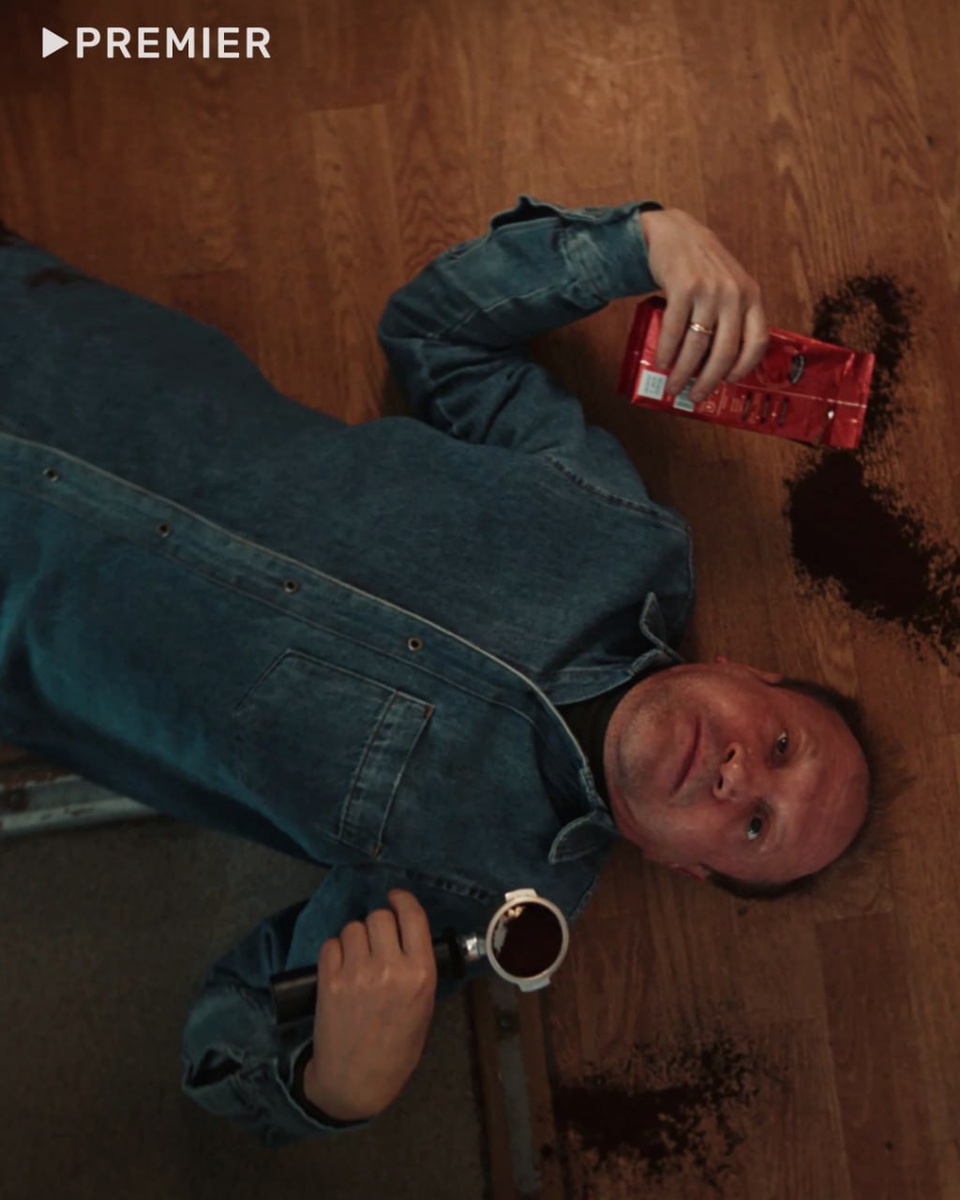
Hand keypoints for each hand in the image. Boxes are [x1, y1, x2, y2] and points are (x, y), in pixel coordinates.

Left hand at [301, 890, 436, 1121]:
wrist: (356, 1081)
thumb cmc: (397, 1049)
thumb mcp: (424, 1009)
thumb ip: (418, 969)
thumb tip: (408, 936)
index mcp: (420, 974)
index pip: (413, 916)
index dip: (402, 899)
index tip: (395, 897)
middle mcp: (390, 967)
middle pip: (380, 916)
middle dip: (379, 924)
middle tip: (377, 942)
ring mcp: (357, 972)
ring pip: (353, 927)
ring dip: (356, 938)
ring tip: (358, 959)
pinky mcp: (329, 980)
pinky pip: (331, 944)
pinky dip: (336, 951)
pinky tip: (341, 968)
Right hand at [639, 208, 768, 401]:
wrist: (675, 233)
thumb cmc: (703, 267)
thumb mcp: (731, 285)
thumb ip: (734, 315)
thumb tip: (724, 363)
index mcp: (751, 296)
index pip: (757, 340)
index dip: (745, 367)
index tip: (730, 382)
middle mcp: (734, 293)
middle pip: (725, 350)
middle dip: (709, 380)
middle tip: (696, 396)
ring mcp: (709, 290)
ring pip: (698, 344)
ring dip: (684, 372)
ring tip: (674, 386)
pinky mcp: (683, 287)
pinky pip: (675, 330)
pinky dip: (668, 352)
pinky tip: (663, 363)